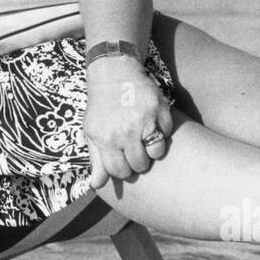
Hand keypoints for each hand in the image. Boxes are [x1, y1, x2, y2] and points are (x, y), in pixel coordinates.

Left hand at [84, 56, 173, 190]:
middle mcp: (125, 131)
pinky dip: (162, 130)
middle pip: (140, 165)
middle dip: (138, 161)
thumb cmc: (101, 106)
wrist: (114, 73)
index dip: (123, 170)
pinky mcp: (160, 109)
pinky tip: (152, 121)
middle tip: (135, 148)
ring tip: (145, 138)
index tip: (124, 161)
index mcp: (106, 139)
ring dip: (152, 149)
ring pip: (157, 152)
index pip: (120, 172)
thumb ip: (96, 160)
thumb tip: (97, 186)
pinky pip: (167, 132)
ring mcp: (144, 120)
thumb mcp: (92, 132)